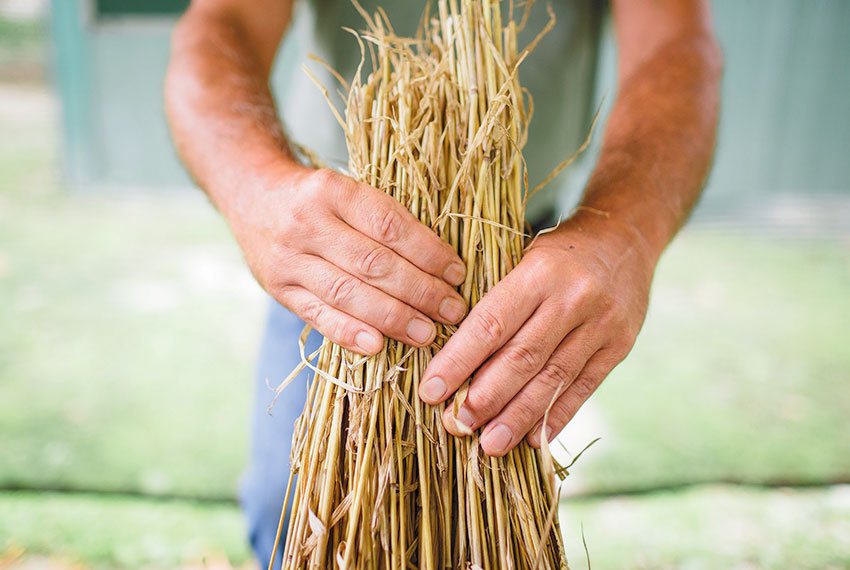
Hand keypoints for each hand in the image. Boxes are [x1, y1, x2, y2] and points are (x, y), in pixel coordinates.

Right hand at [227, 165, 467, 354]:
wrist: (251, 195)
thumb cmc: (316, 198)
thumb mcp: (346, 191)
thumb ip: (383, 221)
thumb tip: (441, 264)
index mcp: (331, 190)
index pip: (389, 225)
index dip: (428, 252)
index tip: (457, 273)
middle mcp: (306, 223)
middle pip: (373, 263)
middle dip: (419, 290)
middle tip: (452, 310)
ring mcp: (288, 258)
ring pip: (347, 292)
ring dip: (393, 317)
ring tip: (427, 332)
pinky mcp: (278, 287)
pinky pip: (317, 315)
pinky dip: (348, 332)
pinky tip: (377, 346)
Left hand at [418, 214, 656, 455]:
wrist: (624, 239)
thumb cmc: (556, 253)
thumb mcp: (523, 259)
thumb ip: (497, 302)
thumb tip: (452, 360)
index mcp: (539, 271)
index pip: (491, 323)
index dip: (458, 361)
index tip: (431, 391)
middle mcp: (573, 297)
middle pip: (523, 357)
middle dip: (486, 397)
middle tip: (457, 426)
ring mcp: (602, 324)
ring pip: (553, 379)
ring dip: (518, 416)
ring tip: (490, 444)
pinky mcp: (620, 346)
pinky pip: (583, 387)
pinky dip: (556, 416)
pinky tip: (532, 440)